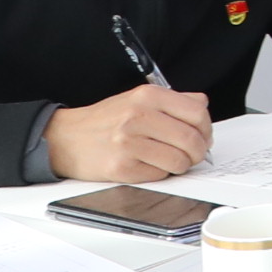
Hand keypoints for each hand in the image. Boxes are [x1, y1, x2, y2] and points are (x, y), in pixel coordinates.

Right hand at [46, 82, 211, 182]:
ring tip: (171, 161)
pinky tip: (150, 165)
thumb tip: (202, 107)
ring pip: (179, 160)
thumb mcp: (137, 98)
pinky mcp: (121, 167)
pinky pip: (159, 175)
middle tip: (193, 154)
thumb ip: (173, 101)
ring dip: (181, 165)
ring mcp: (129, 143)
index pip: (197, 113)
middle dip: (198, 151)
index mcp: (147, 96)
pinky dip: (161, 174)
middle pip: (192, 139)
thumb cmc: (104, 120)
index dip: (206, 128)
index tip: (203, 135)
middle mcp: (138, 116)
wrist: (65, 138)